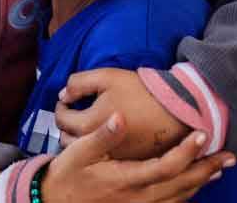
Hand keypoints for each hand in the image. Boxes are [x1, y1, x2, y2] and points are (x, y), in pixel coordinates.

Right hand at [42, 114, 234, 202]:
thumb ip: (102, 136)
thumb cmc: (67, 176)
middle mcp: (138, 199)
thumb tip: (120, 116)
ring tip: (219, 168)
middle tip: (229, 156)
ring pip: (179, 199)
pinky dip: (186, 195)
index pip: (166, 167)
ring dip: (201, 183)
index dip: (187, 152)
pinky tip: (193, 186)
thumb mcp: (79, 153)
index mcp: (126, 180)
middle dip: (207, 170)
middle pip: (182, 186)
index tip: (202, 134)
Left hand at [57, 68, 188, 159]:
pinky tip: (104, 134)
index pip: (61, 119)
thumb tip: (64, 94)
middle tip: (73, 113)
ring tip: (87, 124)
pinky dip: (98, 147)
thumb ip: (78, 83)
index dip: (61, 106)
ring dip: (79, 139)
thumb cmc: (140, 90)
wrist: (175, 108)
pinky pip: (102, 157)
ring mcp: (111, 156)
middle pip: (67, 139)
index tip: (67, 100)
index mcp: (89, 124)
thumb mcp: (106, 76)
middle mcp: (97, 145)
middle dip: (66, 125)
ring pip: (84, 151)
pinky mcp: (125, 161)